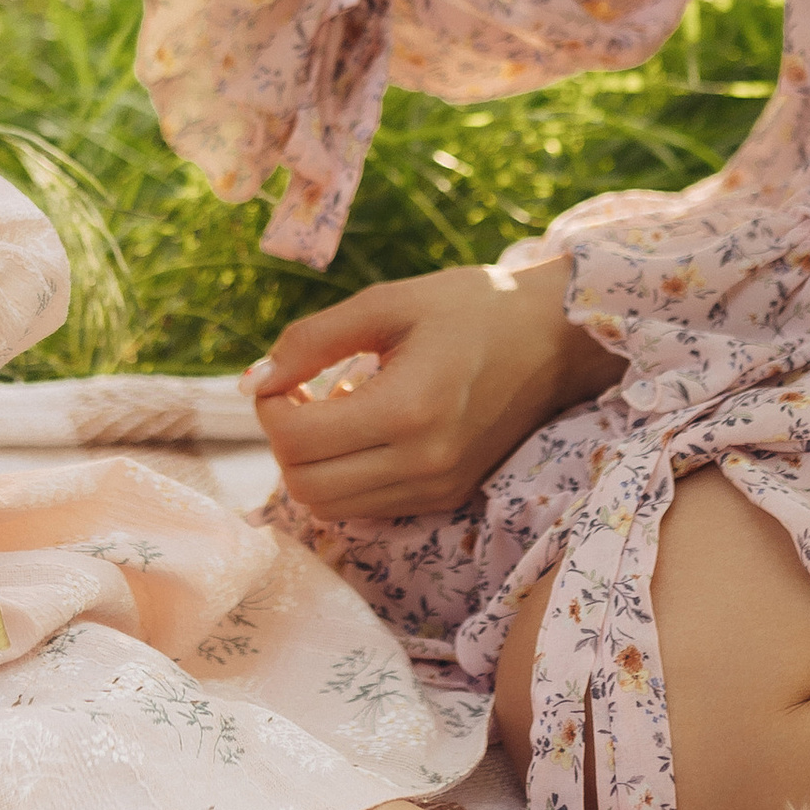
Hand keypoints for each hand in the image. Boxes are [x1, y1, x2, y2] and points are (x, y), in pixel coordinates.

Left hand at [248, 258, 623, 523]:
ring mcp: (437, 486)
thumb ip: (312, 339)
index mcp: (408, 408)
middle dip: (284, 440)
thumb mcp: (387, 302)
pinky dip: (344, 475)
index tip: (285, 373)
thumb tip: (255, 380)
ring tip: (335, 409)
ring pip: (330, 506)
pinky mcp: (446, 496)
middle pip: (305, 485)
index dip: (270, 407)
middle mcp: (424, 462)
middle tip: (300, 394)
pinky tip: (365, 427)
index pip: (296, 440)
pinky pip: (366, 506)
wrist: (554, 339)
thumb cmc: (471, 307)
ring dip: (311, 463)